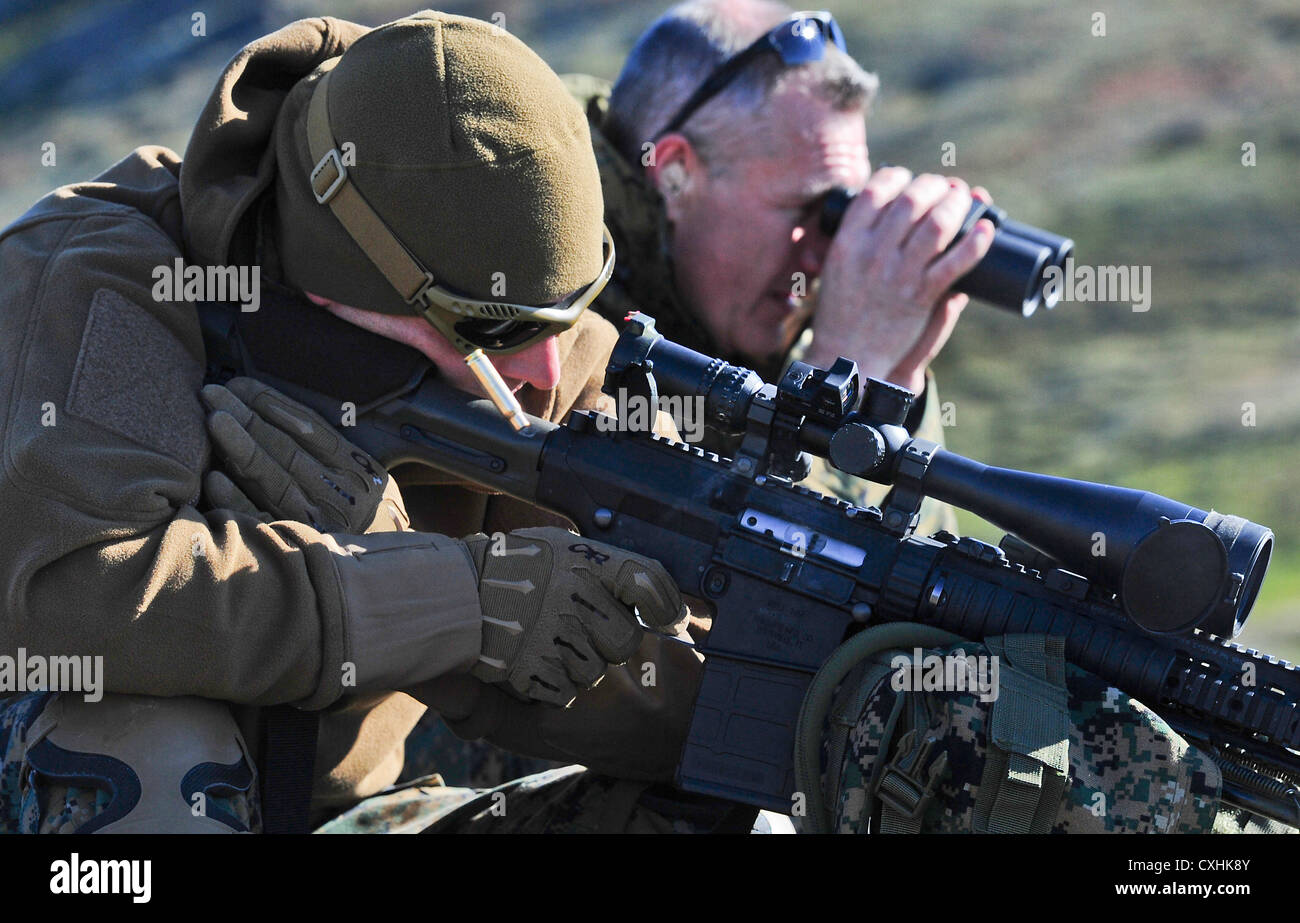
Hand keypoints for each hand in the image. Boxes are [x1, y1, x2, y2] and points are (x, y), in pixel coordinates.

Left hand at [200, 377, 407, 533]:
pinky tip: (213, 480)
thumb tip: (286, 414)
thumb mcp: (372, 480)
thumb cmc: (370, 520)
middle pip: (285, 449)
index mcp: (356, 471)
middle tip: (212, 393)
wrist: (384, 576)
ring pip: (273, 478)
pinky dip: (237, 500)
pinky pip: (262, 521)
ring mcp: (315, 522)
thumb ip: (338, 453)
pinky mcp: (296, 548)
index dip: (272, 404)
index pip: (309, 429)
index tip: (239, 384)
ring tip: (212, 420)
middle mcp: (337, 493)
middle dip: (246, 417)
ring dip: (240, 448)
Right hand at [463, 527, 685, 706]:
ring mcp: (555, 636)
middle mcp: (576, 598)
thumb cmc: (513, 566)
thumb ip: (608, 566)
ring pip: (596, 671)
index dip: (667, 604)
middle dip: (611, 642)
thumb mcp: (561, 546)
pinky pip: (565, 690)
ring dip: (580, 664)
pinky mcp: (534, 669)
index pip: (648, 581)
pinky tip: (535, 662)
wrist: (455, 593)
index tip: (670, 618)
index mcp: (585, 562)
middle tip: (584, 631)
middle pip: (626, 641)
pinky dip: (554, 684)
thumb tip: (659, 595)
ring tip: (550, 643)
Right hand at [807, 167, 995, 393]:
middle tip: (944, 187)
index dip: (896, 177)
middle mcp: (871, 254)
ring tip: (964, 198)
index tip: (907, 178)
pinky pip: (954, 263)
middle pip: (910, 202)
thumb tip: (891, 211)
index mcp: (847, 243)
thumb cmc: (841, 313)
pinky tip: (987, 228)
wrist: (847, 356)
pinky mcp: (919, 296)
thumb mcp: (837, 270)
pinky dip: (976, 243)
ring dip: (956, 205)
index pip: (874, 193)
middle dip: (933, 186)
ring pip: (936, 225)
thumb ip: (859, 242)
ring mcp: (897, 275)